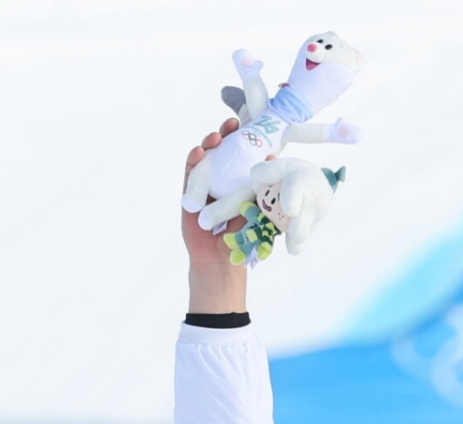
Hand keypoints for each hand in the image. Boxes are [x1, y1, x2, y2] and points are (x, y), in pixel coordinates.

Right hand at [182, 121, 247, 314]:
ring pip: (205, 159)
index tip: (248, 124)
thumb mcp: (255, 206)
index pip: (238, 154)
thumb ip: (260, 183)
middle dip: (225, 135)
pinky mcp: (190, 195)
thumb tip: (273, 155)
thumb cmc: (242, 236)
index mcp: (235, 181)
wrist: (222, 260)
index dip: (241, 138)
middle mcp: (219, 181)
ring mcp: (203, 187)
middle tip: (233, 123)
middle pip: (220, 152)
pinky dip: (193, 162)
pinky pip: (190, 174)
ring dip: (209, 145)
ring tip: (216, 136)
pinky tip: (199, 152)